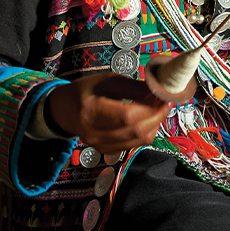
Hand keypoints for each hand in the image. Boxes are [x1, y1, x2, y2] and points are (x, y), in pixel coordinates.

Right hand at [47, 72, 171, 154]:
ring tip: (158, 109)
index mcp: (91, 110)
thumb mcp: (107, 80)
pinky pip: (134, 144)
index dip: (149, 106)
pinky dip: (145, 132)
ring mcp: (99, 144)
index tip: (161, 95)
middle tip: (164, 101)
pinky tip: (147, 120)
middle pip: (135, 129)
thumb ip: (133, 87)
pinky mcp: (106, 150)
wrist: (65, 110)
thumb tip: (157, 89)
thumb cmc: (86, 92)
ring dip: (154, 124)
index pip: (127, 115)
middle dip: (156, 115)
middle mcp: (94, 132)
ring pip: (138, 140)